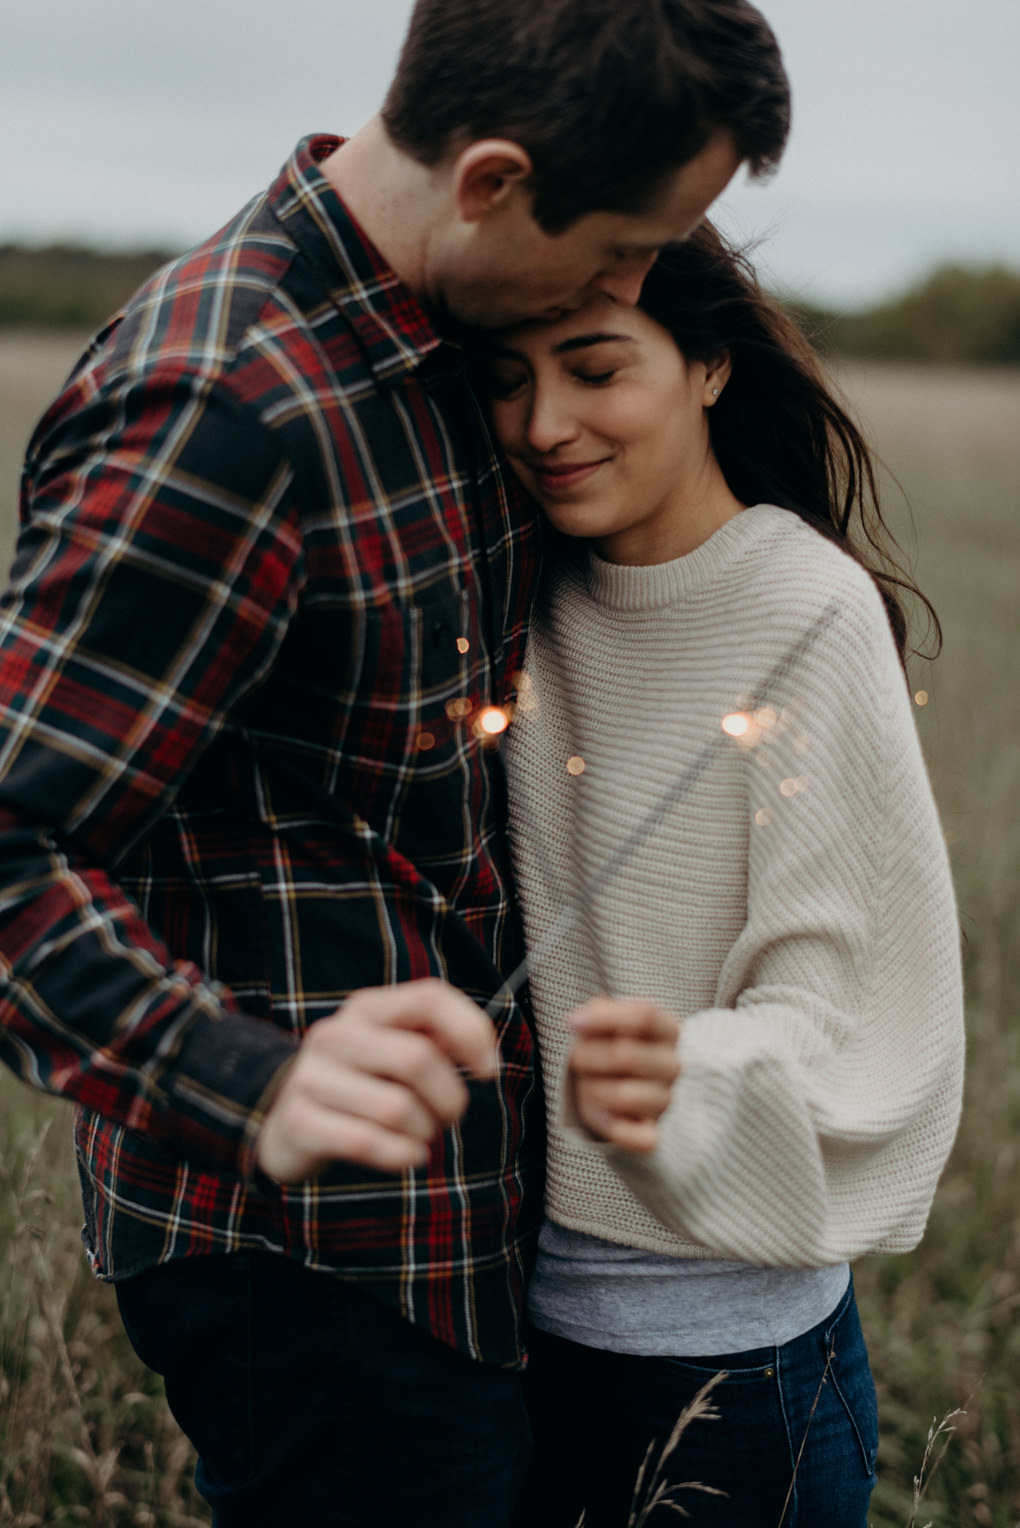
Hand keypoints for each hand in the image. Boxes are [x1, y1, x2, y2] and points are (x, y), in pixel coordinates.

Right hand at [255, 979, 497, 1181]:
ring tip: (420, 1136)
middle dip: (450, 1098)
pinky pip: (368, 1142)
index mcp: (366, 1008)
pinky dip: (403, 1156)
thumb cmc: (359, 1086)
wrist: (282, 1122)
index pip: (430, 997)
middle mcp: (336, 1034)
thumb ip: (437, 1042)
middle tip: (449, 1116)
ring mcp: (312, 1077)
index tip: (487, 1070)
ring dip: (425, 1133)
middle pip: (418, 1058)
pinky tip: (408, 1155)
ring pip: (397, 1109)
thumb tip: (486, 1059)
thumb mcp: (391, 1051)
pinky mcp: (299, 1122)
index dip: (472, 1032)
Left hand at [566, 998, 679, 1153]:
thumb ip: (596, 1012)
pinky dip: (611, 1128)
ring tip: (587, 1084)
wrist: (614, 1089)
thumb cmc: (608, 1046)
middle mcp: (672, 1064)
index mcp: (667, 1029)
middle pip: (625, 1055)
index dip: (604, 1019)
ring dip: (591, 1089)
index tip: (572, 1023)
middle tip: (576, 1058)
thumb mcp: (605, 1021)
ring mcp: (665, 1100)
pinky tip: (600, 1115)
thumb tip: (579, 1021)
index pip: (644, 1016)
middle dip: (587, 1056)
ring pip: (622, 1096)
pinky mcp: (652, 1132)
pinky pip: (638, 1138)